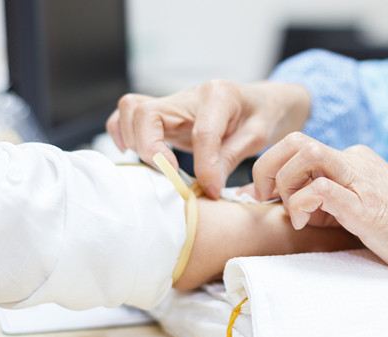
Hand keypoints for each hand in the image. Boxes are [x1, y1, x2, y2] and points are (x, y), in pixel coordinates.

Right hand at [106, 80, 310, 197]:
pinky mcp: (164, 113)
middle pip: (148, 114)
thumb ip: (231, 157)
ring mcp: (173, 102)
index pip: (202, 133)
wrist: (262, 101)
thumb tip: (208, 187)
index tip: (212, 190)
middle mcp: (190, 95)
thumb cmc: (263, 116)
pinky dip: (124, 132)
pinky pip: (129, 114)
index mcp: (219, 95)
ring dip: (136, 142)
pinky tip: (134, 153)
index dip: (205, 167)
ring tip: (158, 167)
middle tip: (172, 176)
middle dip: (152, 150)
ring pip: (132, 110)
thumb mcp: (258, 137)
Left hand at [251, 132, 387, 295]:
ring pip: (304, 153)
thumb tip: (293, 206)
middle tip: (262, 197)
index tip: (263, 195)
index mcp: (354, 160)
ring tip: (290, 212)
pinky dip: (300, 203)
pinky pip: (320, 187)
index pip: (300, 147)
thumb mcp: (360, 210)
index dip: (272, 167)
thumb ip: (330, 203)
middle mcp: (355, 161)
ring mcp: (360, 180)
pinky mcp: (364, 205)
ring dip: (283, 182)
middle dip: (266, 166)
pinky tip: (304, 223)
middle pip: (295, 140)